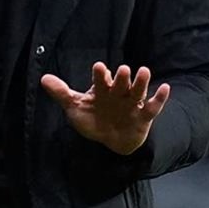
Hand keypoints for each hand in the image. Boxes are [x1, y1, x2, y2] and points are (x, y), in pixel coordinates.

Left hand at [40, 62, 170, 155]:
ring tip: (144, 72)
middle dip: (122, 77)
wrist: (111, 140)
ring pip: (138, 91)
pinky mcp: (144, 116)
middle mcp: (118, 93)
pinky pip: (154, 106)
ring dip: (141, 82)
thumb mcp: (75, 108)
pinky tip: (165, 87)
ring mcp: (132, 104)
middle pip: (121, 83)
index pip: (101, 80)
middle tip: (123, 70)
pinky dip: (160, 98)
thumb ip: (62, 93)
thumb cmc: (93, 119)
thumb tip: (43, 78)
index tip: (99, 68)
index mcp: (102, 90)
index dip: (100, 74)